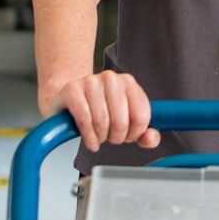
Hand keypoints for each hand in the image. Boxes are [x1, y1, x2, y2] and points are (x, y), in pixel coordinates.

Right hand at [43, 71, 159, 151]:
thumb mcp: (126, 122)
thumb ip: (144, 134)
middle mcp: (111, 78)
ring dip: (101, 138)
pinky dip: (89, 136)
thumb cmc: (99, 111)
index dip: (135, 133)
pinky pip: (84, 119)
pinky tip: (91, 141)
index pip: (141, 115)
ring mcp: (90, 81)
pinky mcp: (72, 89)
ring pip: (102, 122)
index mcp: (128, 83)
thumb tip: (150, 139)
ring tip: (99, 137)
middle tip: (110, 138)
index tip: (128, 136)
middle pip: (122, 121)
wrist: (68, 101)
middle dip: (117, 137)